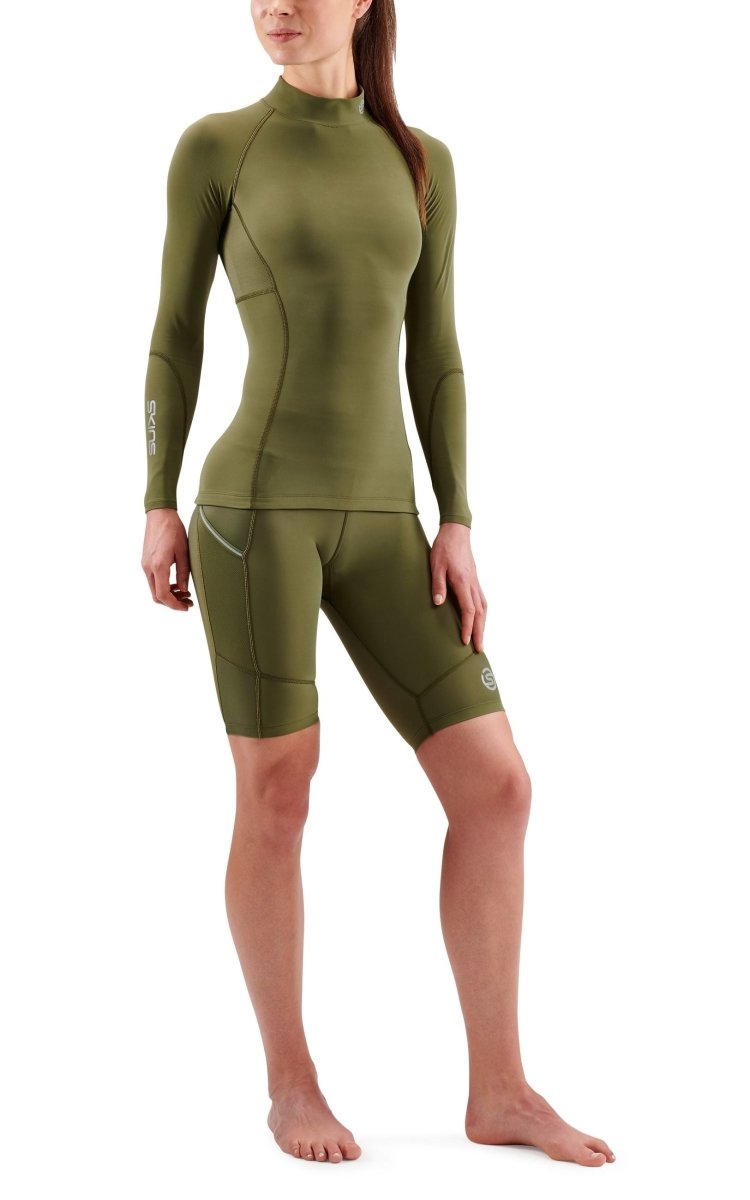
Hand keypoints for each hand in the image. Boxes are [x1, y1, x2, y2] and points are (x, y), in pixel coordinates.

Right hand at [142, 508, 193, 610]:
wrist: (159, 515)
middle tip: (188, 602)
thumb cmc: (173, 530)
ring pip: (154, 589)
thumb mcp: (184, 553)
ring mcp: (145, 565)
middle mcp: (148, 568)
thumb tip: (184, 591)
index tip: (186, 607)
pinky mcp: (146, 562)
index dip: (175, 605)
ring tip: (184, 594)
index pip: (163, 595)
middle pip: (157, 596)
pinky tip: (176, 584)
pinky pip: (153, 580)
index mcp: (158, 566)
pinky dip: (163, 586)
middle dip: (172, 602)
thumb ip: (183, 574)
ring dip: (168, 595)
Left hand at [430, 522, 486, 650]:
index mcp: (463, 582)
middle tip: (479, 649)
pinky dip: (482, 614)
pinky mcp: (474, 580)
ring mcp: (475, 582)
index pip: (469, 610)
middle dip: (480, 632)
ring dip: (483, 625)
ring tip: (480, 639)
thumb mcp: (435, 565)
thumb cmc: (444, 548)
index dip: (468, 627)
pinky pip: (482, 601)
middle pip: (480, 613)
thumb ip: (437, 584)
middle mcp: (472, 584)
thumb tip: (438, 603)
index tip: (465, 641)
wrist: (456, 532)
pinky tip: (479, 620)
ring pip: (483, 608)